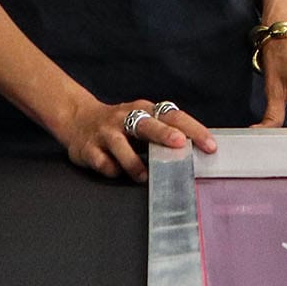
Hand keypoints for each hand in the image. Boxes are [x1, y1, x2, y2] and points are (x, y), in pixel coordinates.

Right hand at [59, 98, 217, 181]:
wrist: (77, 119)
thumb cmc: (120, 125)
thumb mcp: (143, 122)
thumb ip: (165, 133)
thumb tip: (196, 151)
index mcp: (144, 110)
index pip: (173, 116)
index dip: (192, 129)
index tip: (209, 145)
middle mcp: (124, 117)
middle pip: (146, 124)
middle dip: (164, 134)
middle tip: (179, 144)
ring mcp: (105, 132)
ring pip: (120, 145)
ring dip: (134, 162)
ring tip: (144, 176)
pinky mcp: (88, 148)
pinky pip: (102, 162)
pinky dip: (111, 169)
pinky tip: (115, 171)